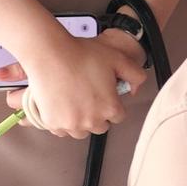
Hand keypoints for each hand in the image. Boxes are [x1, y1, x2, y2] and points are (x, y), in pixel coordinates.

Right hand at [0, 27, 146, 138]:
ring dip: (80, 121)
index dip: (112, 105)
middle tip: (90, 98)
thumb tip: (135, 90)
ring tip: (75, 103)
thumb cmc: (82, 55)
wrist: (51, 55)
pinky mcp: (52, 123)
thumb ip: (135, 75)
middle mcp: (92, 121)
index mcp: (110, 108)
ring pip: (81, 131)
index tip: (105, 97)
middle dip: (98, 115)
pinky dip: (62, 122)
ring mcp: (71, 124)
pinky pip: (61, 130)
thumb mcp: (118, 59)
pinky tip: (61, 106)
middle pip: (100, 126)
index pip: (118, 117)